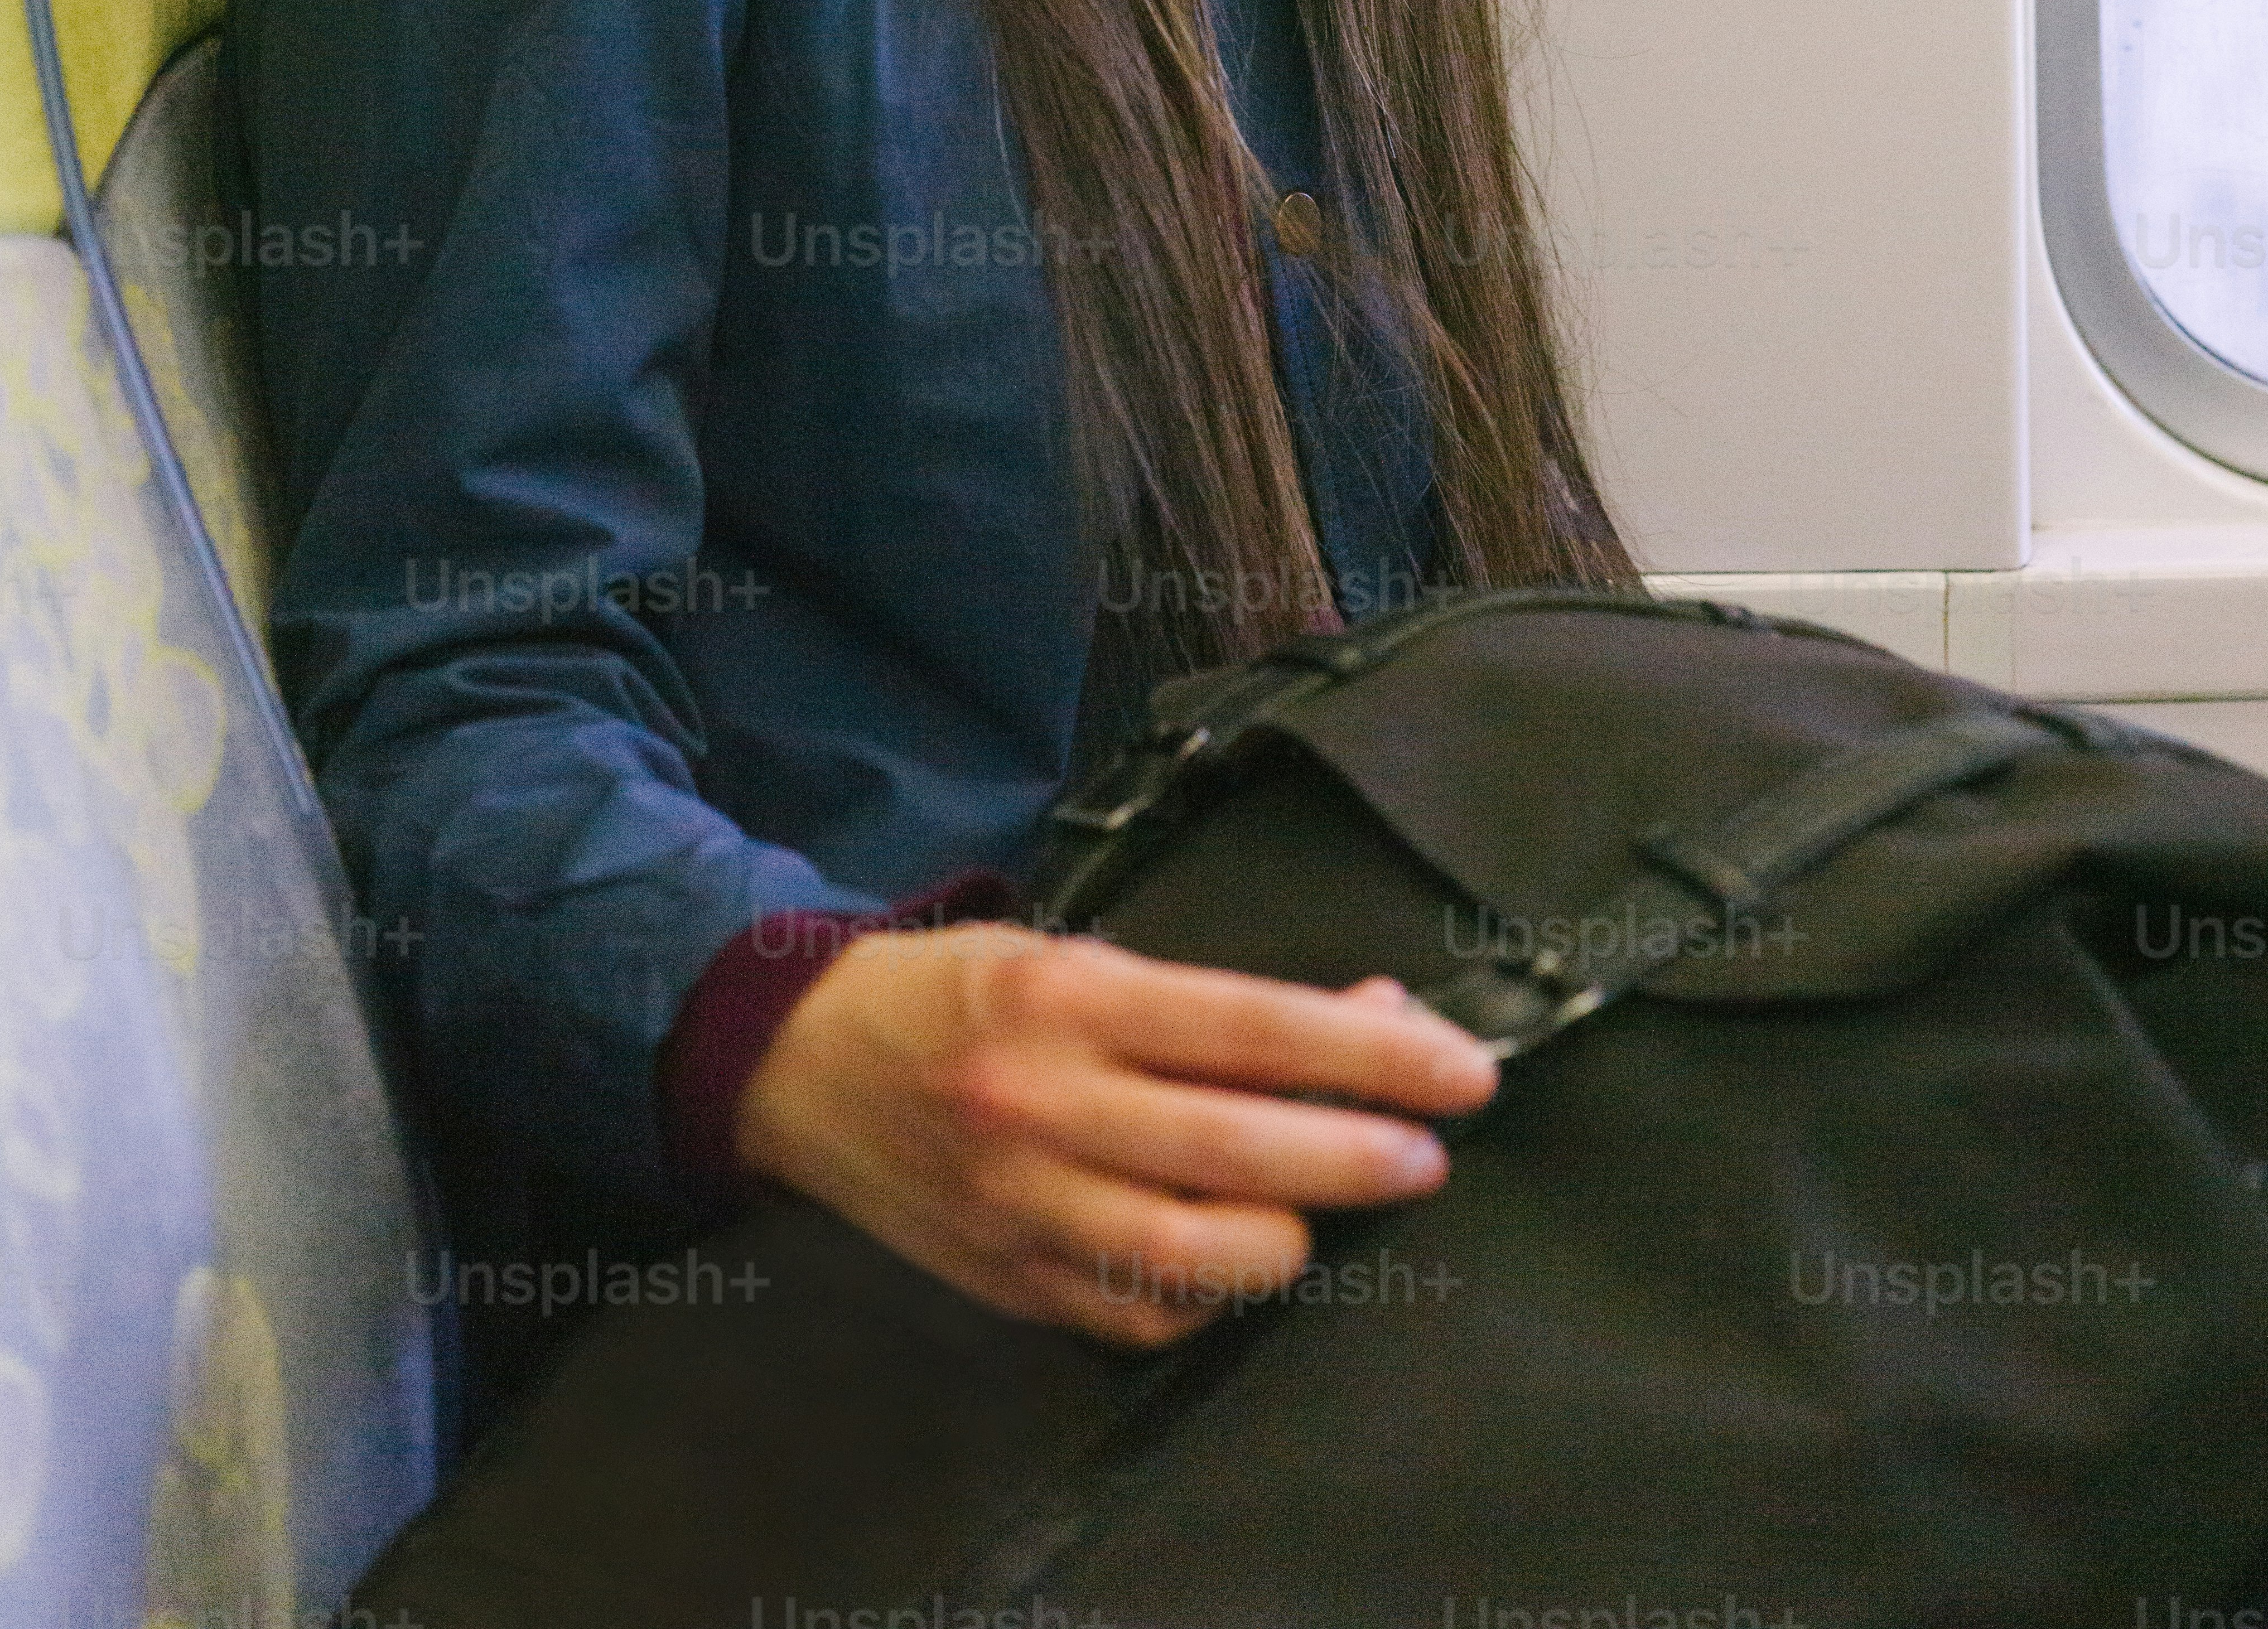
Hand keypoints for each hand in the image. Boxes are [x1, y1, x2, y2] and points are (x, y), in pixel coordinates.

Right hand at [729, 920, 1500, 1348]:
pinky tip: (1242, 1254)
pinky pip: (1140, 1313)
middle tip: (1432, 1152)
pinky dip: (1210, 1293)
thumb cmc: (965, 990)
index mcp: (1068, 999)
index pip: (1252, 1028)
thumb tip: (1362, 1016)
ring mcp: (1023, 1207)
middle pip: (1236, 1151)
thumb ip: (1209, 1004)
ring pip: (1194, 1256)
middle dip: (1356, 1156)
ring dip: (1292, 1238)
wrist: (805, 1064)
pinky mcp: (1010, 1283)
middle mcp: (1045, 1105)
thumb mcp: (1081, 953)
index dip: (1371, 1052)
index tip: (1462, 1070)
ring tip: (1332, 1206)